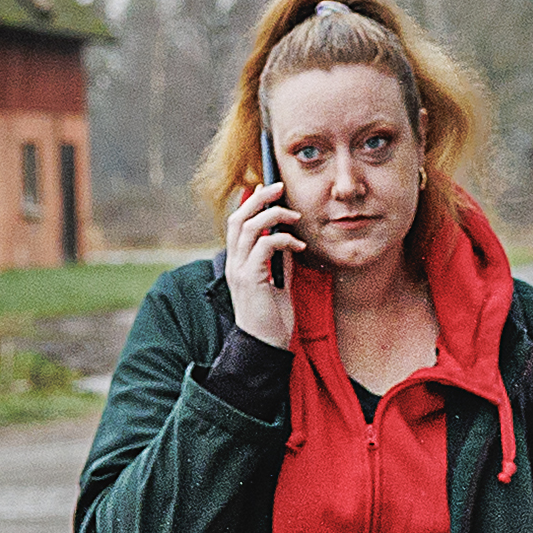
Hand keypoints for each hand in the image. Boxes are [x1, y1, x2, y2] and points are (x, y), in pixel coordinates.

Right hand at [221, 174, 301, 349]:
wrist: (266, 345)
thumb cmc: (272, 317)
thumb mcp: (278, 282)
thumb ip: (279, 259)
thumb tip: (288, 237)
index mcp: (238, 263)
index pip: (237, 223)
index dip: (251, 203)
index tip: (268, 189)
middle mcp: (233, 263)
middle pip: (238, 218)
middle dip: (259, 198)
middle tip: (279, 187)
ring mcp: (239, 270)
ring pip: (248, 227)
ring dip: (273, 215)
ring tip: (294, 216)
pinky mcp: (250, 278)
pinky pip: (263, 246)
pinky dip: (282, 239)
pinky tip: (298, 245)